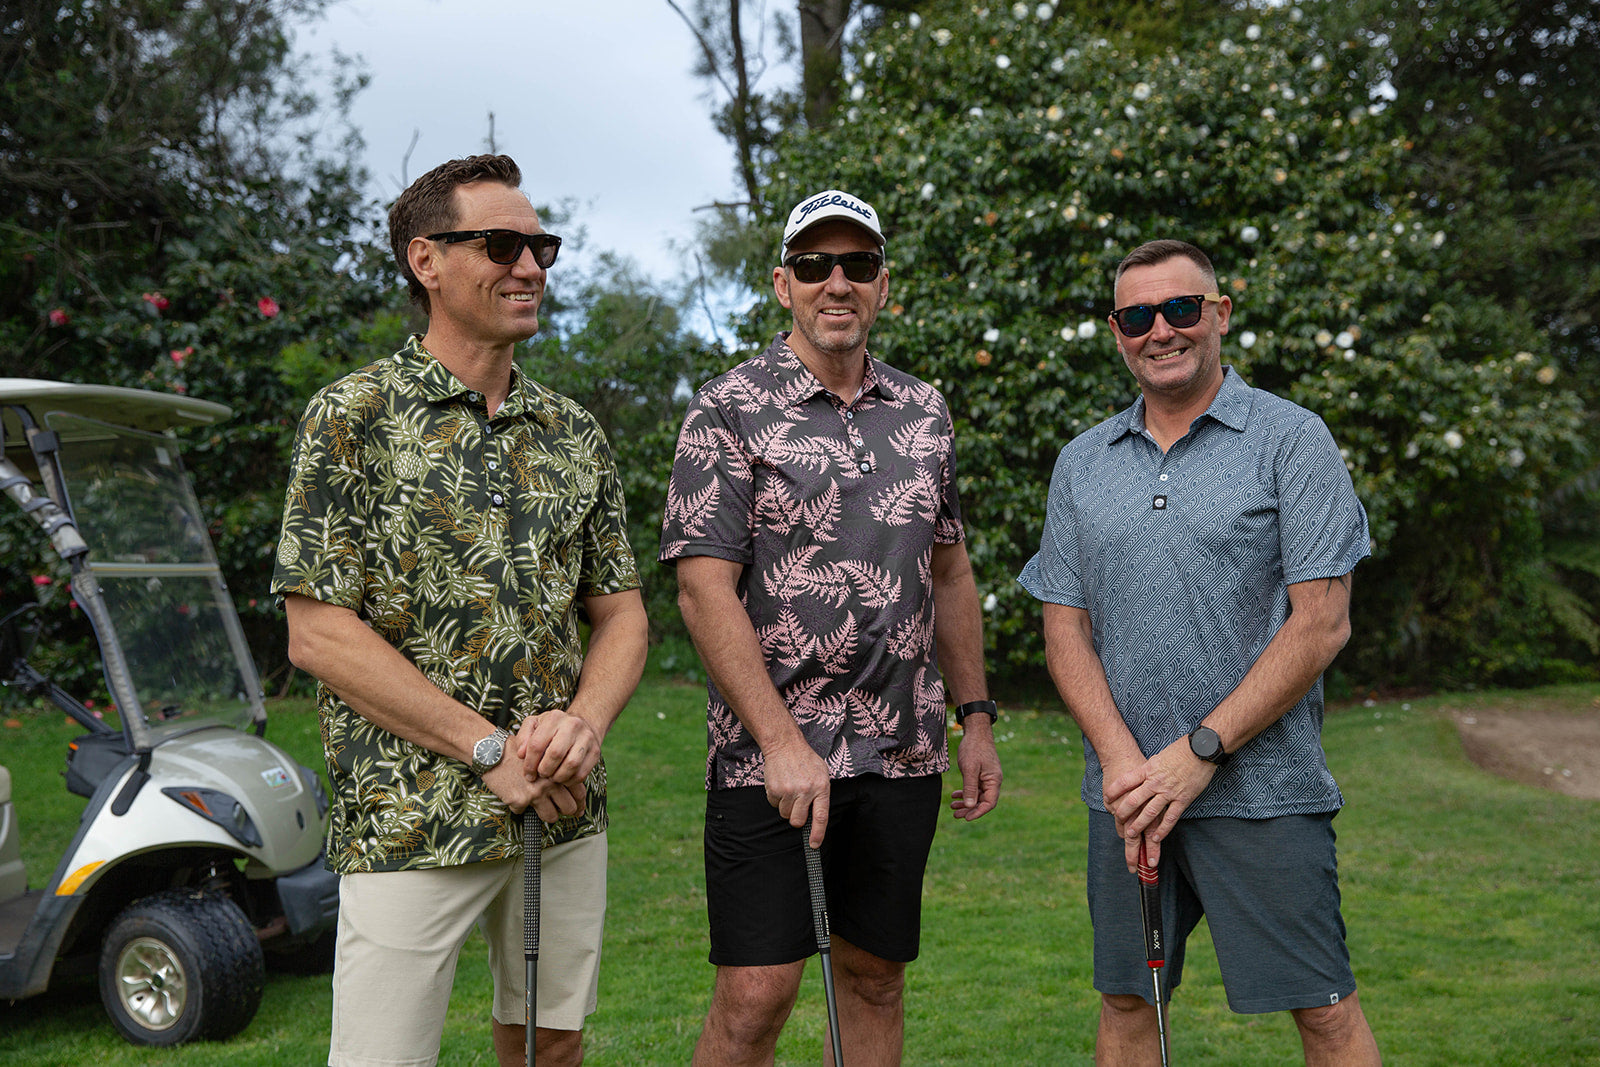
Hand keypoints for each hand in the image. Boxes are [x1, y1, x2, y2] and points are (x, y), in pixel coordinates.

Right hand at [480, 758, 585, 821]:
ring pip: (551, 816)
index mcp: (558, 770)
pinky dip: (520, 807)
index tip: (578, 808)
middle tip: (562, 811)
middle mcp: (550, 782)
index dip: (580, 802)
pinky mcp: (520, 801)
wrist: (493, 752)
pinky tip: (515, 796)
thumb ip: (556, 768)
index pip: (579, 791)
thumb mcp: (542, 754)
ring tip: (542, 809)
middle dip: (567, 811)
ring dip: (548, 815)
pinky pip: (523, 813)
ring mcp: (535, 793)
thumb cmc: (516, 751)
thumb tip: (567, 783)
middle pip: (569, 807)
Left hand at [516, 708, 602, 785]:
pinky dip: (569, 781)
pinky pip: (581, 774)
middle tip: (541, 775)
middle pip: (555, 754)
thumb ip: (523, 737)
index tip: (527, 774)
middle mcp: (573, 725)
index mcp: (554, 717)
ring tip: (552, 777)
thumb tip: (521, 754)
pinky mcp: (595, 752)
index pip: (537, 744)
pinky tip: (563, 778)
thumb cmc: (552, 729)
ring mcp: (587, 738)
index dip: (529, 763)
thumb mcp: (535, 725)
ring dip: (558, 777)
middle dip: (544, 770)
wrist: (581, 727)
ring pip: (571, 765)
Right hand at [762, 737, 830, 846]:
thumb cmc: (805, 760)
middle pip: (797, 821)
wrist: (785, 744)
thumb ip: (821, 794)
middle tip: (797, 805)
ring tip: (790, 788)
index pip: (821, 816)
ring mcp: (789, 790)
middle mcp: (806, 790)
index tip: (814, 844)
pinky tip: (781, 784)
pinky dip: (777, 798)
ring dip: (786, 806)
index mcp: (821, 787)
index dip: (817, 834)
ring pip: (785, 814)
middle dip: (796, 818)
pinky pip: (774, 805)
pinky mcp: (775, 789)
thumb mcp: (821, 774)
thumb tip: (816, 817)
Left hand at [949, 719, 1001, 820]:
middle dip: (969, 809)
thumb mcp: (969, 769)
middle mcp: (993, 781)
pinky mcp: (981, 774)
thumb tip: (970, 806)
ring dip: (966, 802)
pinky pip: (974, 787)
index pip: (989, 803)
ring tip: (952, 806)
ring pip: (977, 795)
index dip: (978, 812)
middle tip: (956, 815)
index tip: (966, 818)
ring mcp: (987, 778)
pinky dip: (965, 792)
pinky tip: (955, 795)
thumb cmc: (974, 748)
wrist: (975, 732)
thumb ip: (970, 787)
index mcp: (994, 781)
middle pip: (982, 801)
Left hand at [1104, 738, 1216, 870]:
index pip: (1126, 781)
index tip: (1107, 797)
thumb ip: (1150, 768)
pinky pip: (1170, 817)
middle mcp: (1156, 782)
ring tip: (1131, 833)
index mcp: (1148, 770)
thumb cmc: (1181, 750)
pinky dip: (1163, 829)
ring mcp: (1169, 792)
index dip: (1114, 790)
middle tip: (1117, 819)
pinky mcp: (1183, 799)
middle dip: (1123, 812)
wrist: (1201, 749)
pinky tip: (1156, 837)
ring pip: (1150, 812)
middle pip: (1134, 800)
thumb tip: (1141, 774)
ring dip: (1139, 824)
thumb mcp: (1159, 757)